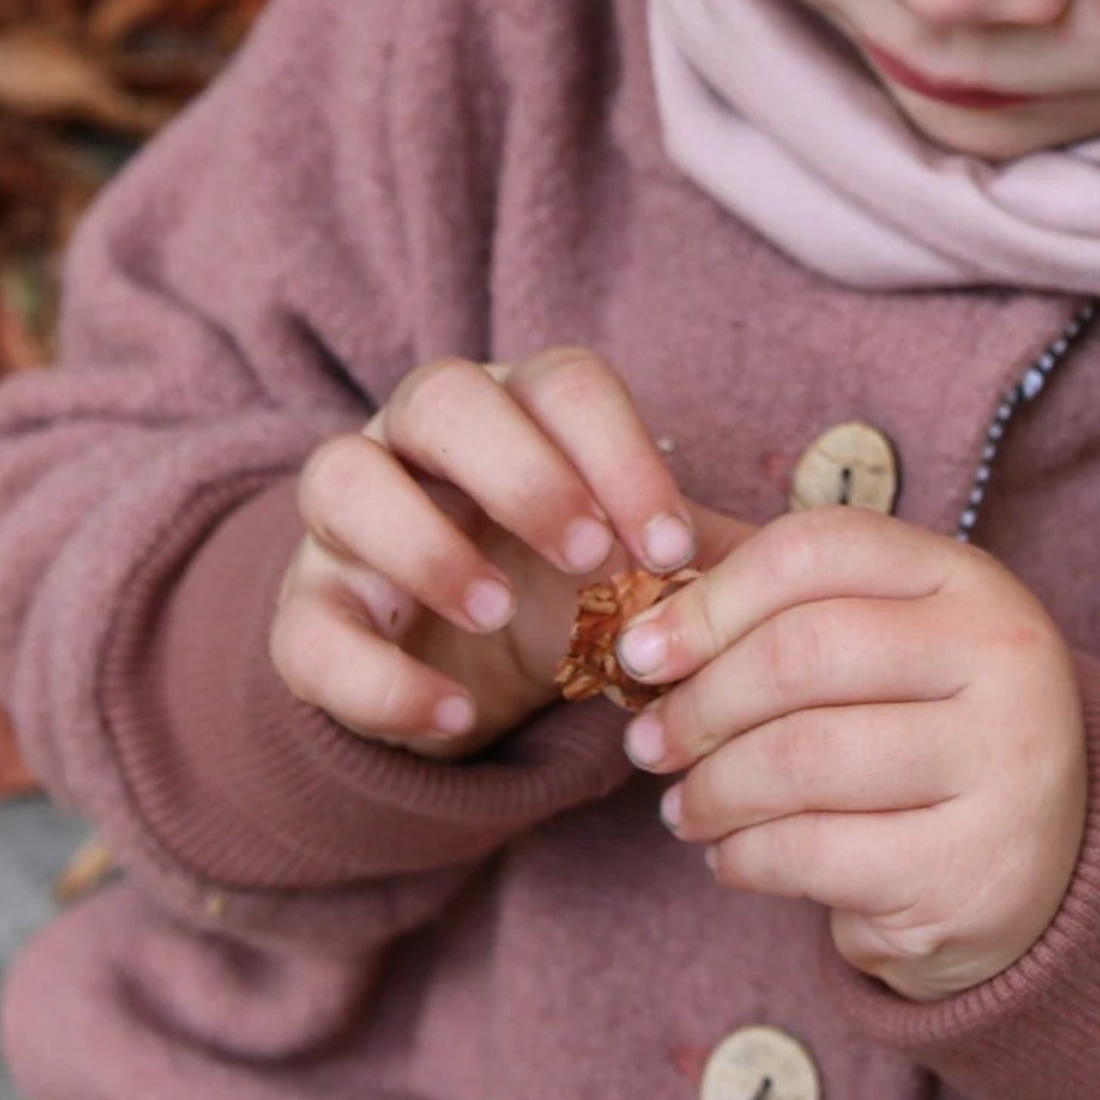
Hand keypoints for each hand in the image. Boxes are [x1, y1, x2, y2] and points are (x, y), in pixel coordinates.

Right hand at [271, 349, 710, 756]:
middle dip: (519, 468)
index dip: (619, 449)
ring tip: (498, 611)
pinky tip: (454, 719)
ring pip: (341, 478)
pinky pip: (309, 628)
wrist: (463, 676)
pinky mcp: (305, 613)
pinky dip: (378, 677)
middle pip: (439, 394)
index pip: (561, 380)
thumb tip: (794, 565)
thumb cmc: (566, 593)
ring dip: (422, 543)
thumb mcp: (635, 570)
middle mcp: (419, 442)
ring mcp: (347, 522)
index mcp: (516, 411)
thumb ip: (696, 556)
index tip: (674, 540)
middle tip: (590, 556)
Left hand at [612, 505, 1087, 1002]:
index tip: (644, 650)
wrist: (1041, 865)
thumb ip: (774, 596)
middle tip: (648, 742)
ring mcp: (1003, 760)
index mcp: (965, 577)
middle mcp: (1002, 653)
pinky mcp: (977, 865)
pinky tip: (731, 857)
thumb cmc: (922, 728)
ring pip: (800, 758)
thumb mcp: (875, 637)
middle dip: (699, 704)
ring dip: (713, 790)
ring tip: (681, 808)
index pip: (816, 549)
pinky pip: (816, 852)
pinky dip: (747, 857)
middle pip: (800, 653)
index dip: (712, 597)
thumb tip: (641, 574)